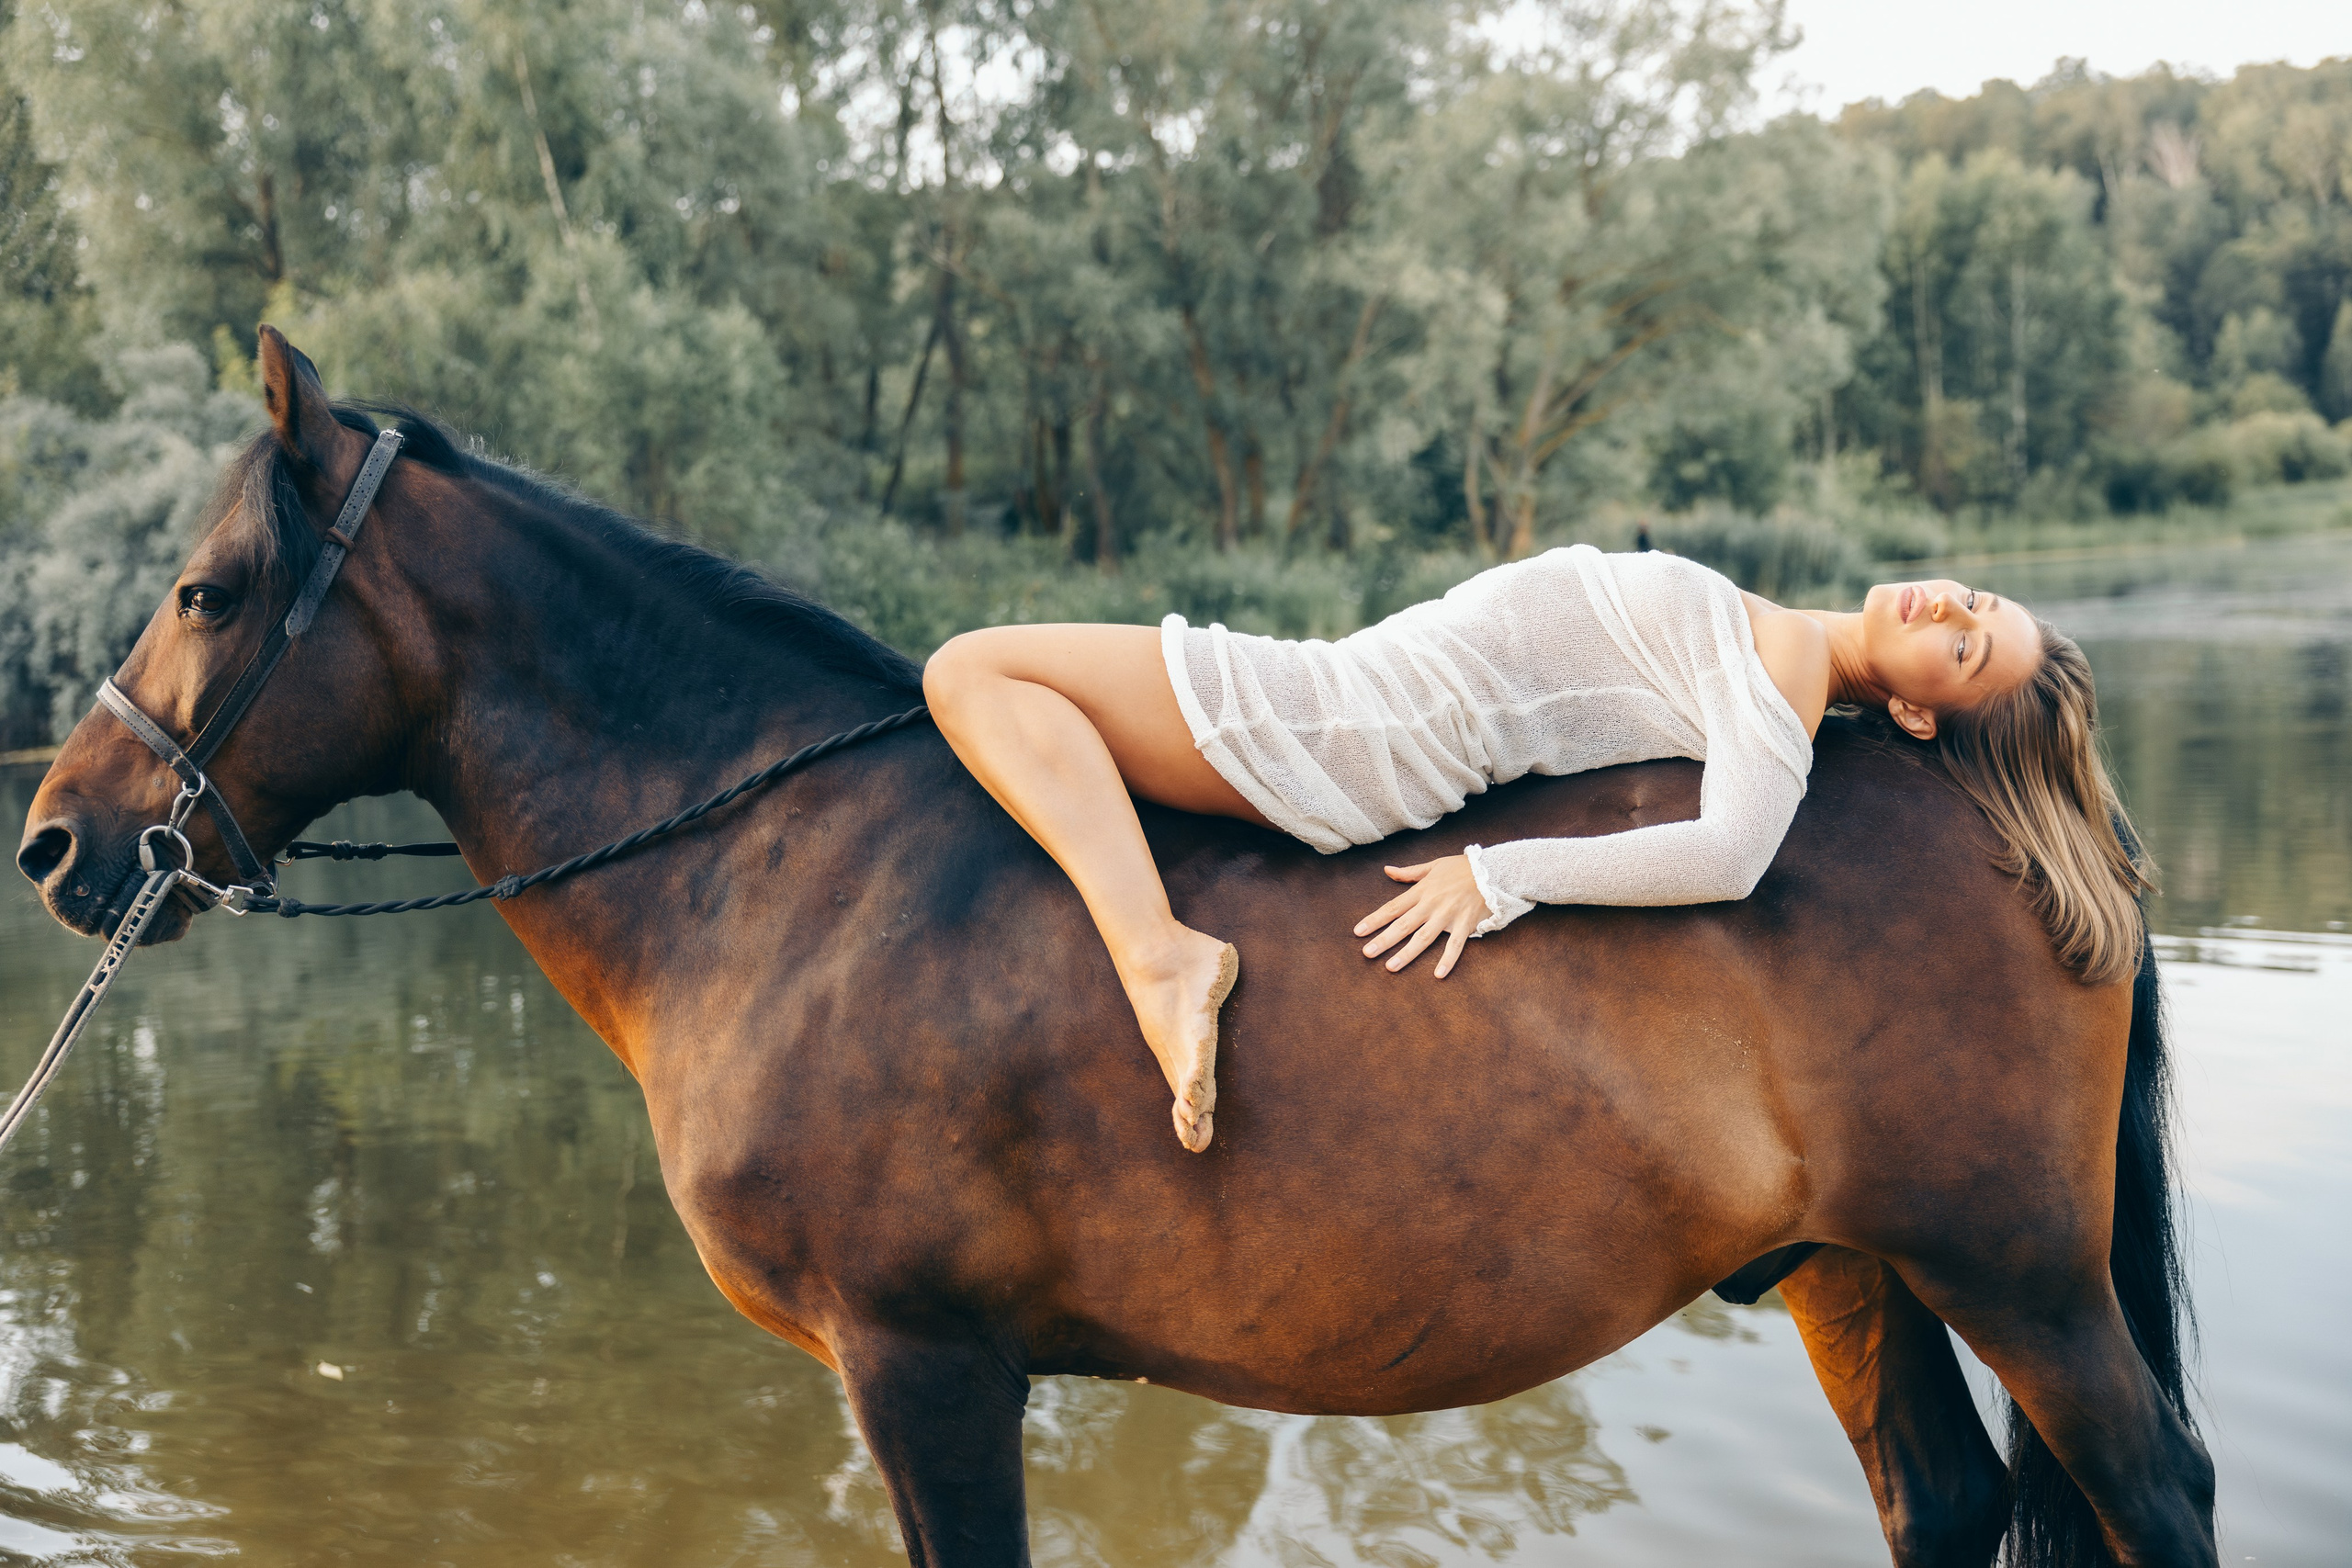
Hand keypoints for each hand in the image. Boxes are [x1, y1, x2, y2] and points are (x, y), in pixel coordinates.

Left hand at [1353, 854, 1489, 977]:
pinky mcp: (1465, 925)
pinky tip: (1438, 974)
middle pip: (1403, 925)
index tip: (1359, 931)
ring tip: (1390, 967)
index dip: (1375, 919)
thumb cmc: (1462, 868)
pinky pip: (1455, 945)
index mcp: (1422, 891)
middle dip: (1384, 939)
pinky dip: (1448, 959)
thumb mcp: (1433, 865)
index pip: (1393, 907)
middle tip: (1367, 953)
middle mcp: (1432, 905)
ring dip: (1407, 953)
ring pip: (1424, 938)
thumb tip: (1387, 870)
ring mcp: (1448, 916)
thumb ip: (1409, 872)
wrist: (1493, 871)